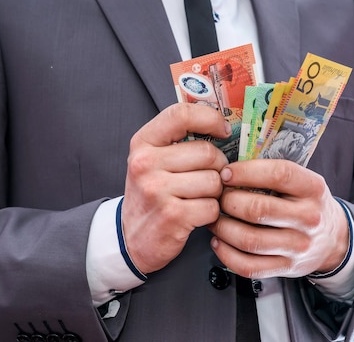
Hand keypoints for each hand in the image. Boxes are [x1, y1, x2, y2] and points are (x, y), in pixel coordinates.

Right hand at [122, 103, 229, 273]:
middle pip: (207, 152)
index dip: (210, 119)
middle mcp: (146, 163)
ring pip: (214, 181)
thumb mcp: (152, 161)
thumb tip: (222, 126)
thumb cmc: (150, 194)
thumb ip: (178, 140)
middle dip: (218, 166)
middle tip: (208, 177)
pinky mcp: (172, 216)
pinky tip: (196, 215)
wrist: (130, 239)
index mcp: (143, 143)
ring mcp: (157, 190)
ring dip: (215, 192)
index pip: (181, 115)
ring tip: (199, 197)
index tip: (223, 130)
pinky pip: (212, 207)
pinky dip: (211, 213)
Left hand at [208, 159, 348, 278]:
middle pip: (257, 210)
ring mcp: (298, 246)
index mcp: (312, 188)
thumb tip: (229, 170)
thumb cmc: (307, 204)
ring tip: (215, 219)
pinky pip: (249, 266)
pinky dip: (227, 254)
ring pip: (249, 240)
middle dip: (228, 202)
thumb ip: (272, 173)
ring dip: (223, 228)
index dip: (246, 172)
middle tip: (218, 198)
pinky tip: (219, 242)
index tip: (226, 173)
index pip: (278, 174)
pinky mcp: (287, 268)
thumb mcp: (302, 181)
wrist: (334, 239)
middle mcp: (309, 218)